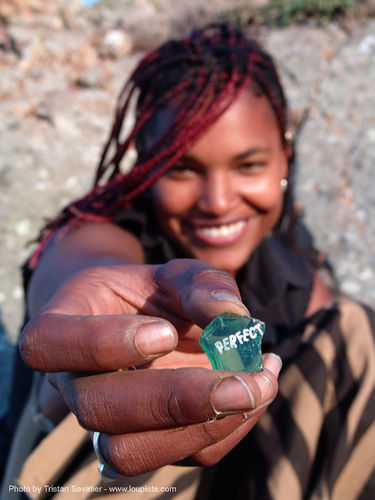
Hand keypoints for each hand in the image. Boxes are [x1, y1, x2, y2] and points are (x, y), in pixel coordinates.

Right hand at [20, 259, 280, 474]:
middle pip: (97, 410)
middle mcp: (74, 382)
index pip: (49, 345)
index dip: (101, 344)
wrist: (145, 322)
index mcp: (62, 327)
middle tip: (244, 381)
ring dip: (203, 427)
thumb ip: (200, 284)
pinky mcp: (146, 441)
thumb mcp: (174, 272)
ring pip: (129, 454)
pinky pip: (177, 457)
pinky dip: (228, 430)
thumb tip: (234, 318)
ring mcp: (107, 421)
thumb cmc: (151, 292)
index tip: (164, 332)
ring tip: (260, 385)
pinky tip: (257, 391)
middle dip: (174, 400)